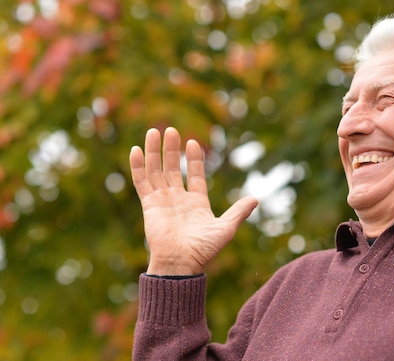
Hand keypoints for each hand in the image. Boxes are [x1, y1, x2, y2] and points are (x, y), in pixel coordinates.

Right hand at [129, 127, 257, 275]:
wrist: (181, 263)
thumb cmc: (204, 249)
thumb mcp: (226, 228)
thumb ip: (239, 212)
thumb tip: (256, 198)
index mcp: (197, 203)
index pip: (194, 175)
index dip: (193, 159)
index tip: (193, 142)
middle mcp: (178, 199)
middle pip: (172, 168)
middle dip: (172, 150)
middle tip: (171, 130)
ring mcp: (162, 200)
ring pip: (156, 170)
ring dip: (154, 151)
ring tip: (154, 131)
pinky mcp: (149, 204)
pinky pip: (142, 181)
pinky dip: (138, 165)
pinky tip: (137, 149)